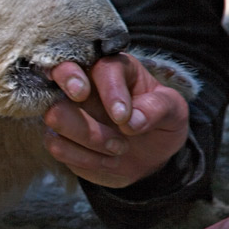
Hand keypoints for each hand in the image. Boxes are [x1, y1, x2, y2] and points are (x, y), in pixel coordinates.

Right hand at [42, 53, 188, 187]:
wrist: (147, 157)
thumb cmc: (158, 124)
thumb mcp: (173, 112)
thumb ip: (158, 109)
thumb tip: (132, 120)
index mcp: (115, 68)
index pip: (103, 67)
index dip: (110, 90)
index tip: (123, 117)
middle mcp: (83, 81)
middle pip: (59, 71)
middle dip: (68, 83)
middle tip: (82, 96)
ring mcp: (65, 107)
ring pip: (55, 114)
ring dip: (89, 137)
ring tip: (119, 148)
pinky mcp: (56, 135)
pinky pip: (56, 144)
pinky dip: (84, 158)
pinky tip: (107, 161)